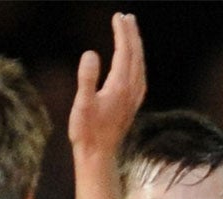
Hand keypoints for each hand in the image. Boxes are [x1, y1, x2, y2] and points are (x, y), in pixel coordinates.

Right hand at [68, 12, 145, 157]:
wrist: (98, 157)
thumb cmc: (87, 132)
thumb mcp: (82, 105)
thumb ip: (87, 79)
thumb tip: (91, 53)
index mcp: (119, 86)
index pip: (124, 51)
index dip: (121, 32)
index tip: (118, 17)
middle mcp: (131, 90)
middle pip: (135, 55)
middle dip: (132, 35)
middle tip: (127, 18)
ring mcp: (133, 99)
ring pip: (140, 65)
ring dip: (137, 47)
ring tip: (131, 34)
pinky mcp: (132, 106)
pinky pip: (140, 78)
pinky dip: (138, 64)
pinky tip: (135, 64)